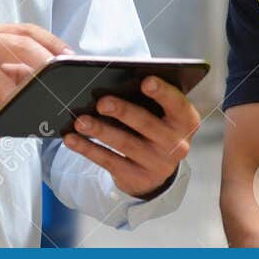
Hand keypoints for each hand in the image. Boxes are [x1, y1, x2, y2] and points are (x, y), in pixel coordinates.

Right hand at [0, 24, 69, 116]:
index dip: (52, 41)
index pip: (27, 30)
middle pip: (21, 47)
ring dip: (18, 100)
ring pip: (2, 78)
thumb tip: (37, 80)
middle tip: (60, 84)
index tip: (70, 56)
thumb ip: (1, 62)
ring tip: (26, 114)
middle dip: (45, 64)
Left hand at [61, 76, 200, 198]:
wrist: (157, 169)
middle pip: (146, 124)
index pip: (177, 104)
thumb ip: (150, 99)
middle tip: (101, 102)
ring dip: (100, 131)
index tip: (145, 81)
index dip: (162, 92)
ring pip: (124, 144)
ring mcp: (157, 163)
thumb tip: (116, 81)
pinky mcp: (136, 177)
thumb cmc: (156, 126)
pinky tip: (72, 139)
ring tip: (80, 121)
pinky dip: (88, 149)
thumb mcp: (163, 114)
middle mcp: (176, 144)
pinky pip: (109, 161)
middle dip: (123, 111)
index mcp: (185, 121)